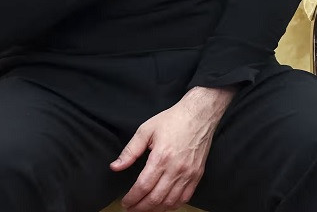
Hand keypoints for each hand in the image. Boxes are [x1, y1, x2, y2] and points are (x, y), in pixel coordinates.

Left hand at [110, 86, 234, 211]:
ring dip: (155, 209)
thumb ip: (130, 151)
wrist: (200, 114)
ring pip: (170, 202)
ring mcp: (188, 173)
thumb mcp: (146, 130)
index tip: (125, 202)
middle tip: (131, 208)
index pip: (143, 187)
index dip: (132, 198)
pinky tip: (164, 204)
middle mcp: (176, 168)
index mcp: (161, 157)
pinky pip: (185, 197)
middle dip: (140, 207)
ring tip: (145, 208)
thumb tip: (116, 167)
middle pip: (155, 198)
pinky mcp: (197, 174)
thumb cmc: (173, 120)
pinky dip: (173, 205)